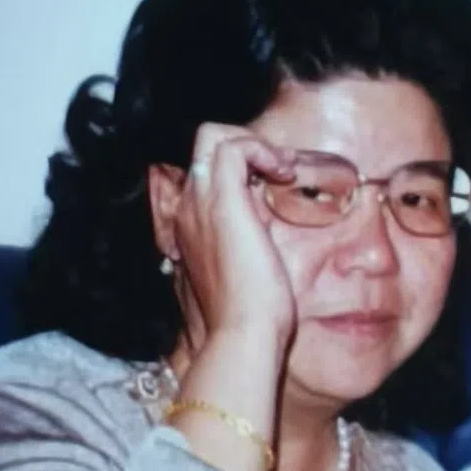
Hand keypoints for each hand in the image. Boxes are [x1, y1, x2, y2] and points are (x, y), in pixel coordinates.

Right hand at [169, 124, 298, 345]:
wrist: (243, 334)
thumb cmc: (251, 313)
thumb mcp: (245, 267)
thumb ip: (247, 241)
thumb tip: (266, 225)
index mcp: (190, 224)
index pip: (203, 171)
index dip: (239, 166)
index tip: (273, 182)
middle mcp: (188, 208)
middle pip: (203, 145)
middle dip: (246, 144)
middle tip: (279, 170)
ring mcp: (200, 202)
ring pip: (212, 136)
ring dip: (254, 142)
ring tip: (282, 170)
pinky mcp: (222, 201)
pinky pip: (232, 147)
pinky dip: (261, 150)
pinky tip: (283, 174)